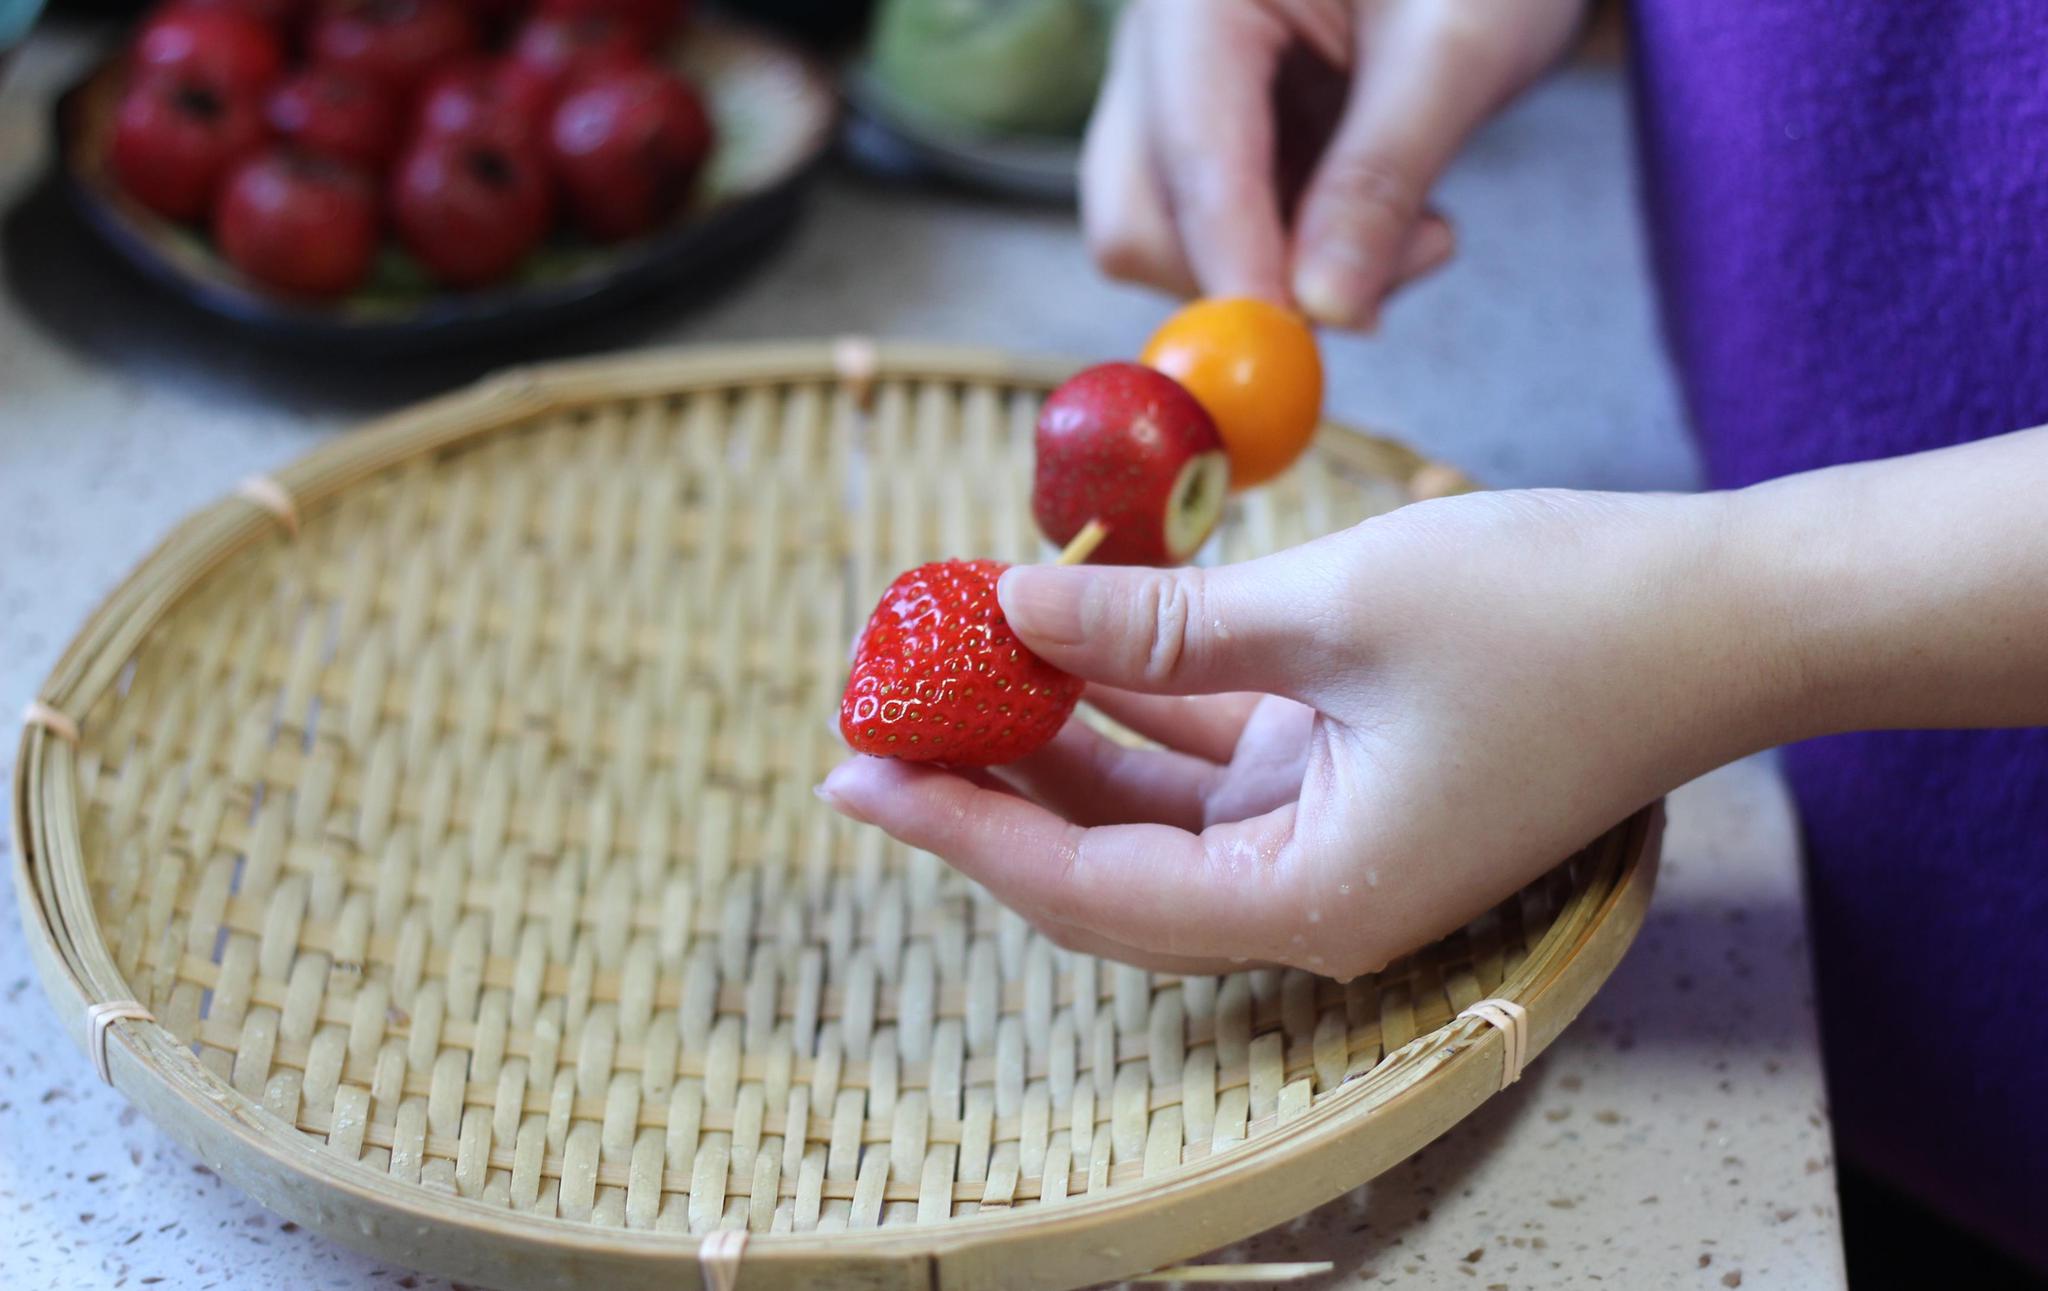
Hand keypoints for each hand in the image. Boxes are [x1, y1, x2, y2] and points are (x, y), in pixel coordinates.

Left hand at [819, 487, 1797, 977]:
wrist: (1731, 610)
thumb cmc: (1560, 616)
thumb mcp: (1334, 608)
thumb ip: (1160, 628)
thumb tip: (1011, 608)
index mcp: (1316, 899)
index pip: (1089, 891)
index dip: (962, 832)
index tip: (853, 772)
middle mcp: (1315, 894)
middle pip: (1104, 867)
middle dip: (989, 793)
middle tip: (875, 724)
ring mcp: (1335, 835)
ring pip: (1149, 813)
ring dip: (1054, 743)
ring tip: (950, 669)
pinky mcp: (1352, 775)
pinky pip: (1211, 757)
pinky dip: (1136, 703)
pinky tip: (1063, 635)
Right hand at [1081, 0, 1586, 328]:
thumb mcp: (1457, 47)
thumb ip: (1383, 177)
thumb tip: (1325, 313)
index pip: (1189, 148)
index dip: (1229, 259)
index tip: (1276, 348)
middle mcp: (1165, 45)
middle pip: (1138, 212)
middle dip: (1244, 281)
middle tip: (1368, 292)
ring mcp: (1181, 98)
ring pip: (1174, 242)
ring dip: (1284, 280)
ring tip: (1414, 235)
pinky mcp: (1221, 141)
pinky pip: (1225, 242)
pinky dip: (1302, 264)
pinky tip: (1393, 221)